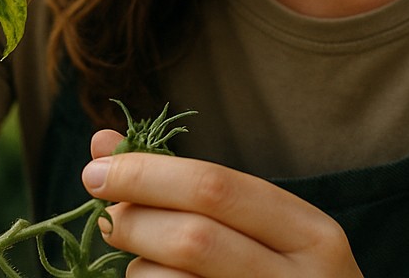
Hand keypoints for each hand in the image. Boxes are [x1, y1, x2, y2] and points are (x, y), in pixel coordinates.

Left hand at [82, 129, 363, 277]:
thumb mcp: (259, 230)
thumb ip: (190, 186)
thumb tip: (104, 143)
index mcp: (312, 235)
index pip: (216, 188)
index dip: (147, 175)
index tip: (96, 171)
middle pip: (193, 237)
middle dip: (133, 220)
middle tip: (104, 218)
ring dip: (138, 270)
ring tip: (143, 266)